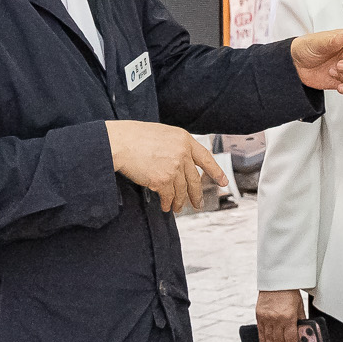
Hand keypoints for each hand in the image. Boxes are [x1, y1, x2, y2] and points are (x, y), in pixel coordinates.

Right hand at [107, 121, 227, 210]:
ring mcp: (173, 167)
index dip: (216, 171)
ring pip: (182, 190)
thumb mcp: (161, 134)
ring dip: (180, 201)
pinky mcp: (162, 180)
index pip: (205, 157)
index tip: (223, 181)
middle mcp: (182, 153)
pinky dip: (167, 203)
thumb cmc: (133, 136)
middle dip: (197, 194)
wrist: (119, 143)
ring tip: (177, 208)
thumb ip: (174, 147)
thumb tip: (179, 163)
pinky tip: (166, 206)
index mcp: (183, 139)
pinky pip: (168, 196)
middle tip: (198, 204)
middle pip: (194, 179)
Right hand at [256, 289, 306, 341]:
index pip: (291, 340)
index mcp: (289, 317)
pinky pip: (261, 332)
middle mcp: (277, 319)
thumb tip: (301, 336)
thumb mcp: (299, 306)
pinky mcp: (259, 315)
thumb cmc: (290, 292)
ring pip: (269, 340)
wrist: (276, 279)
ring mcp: (266, 318)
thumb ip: (300, 321)